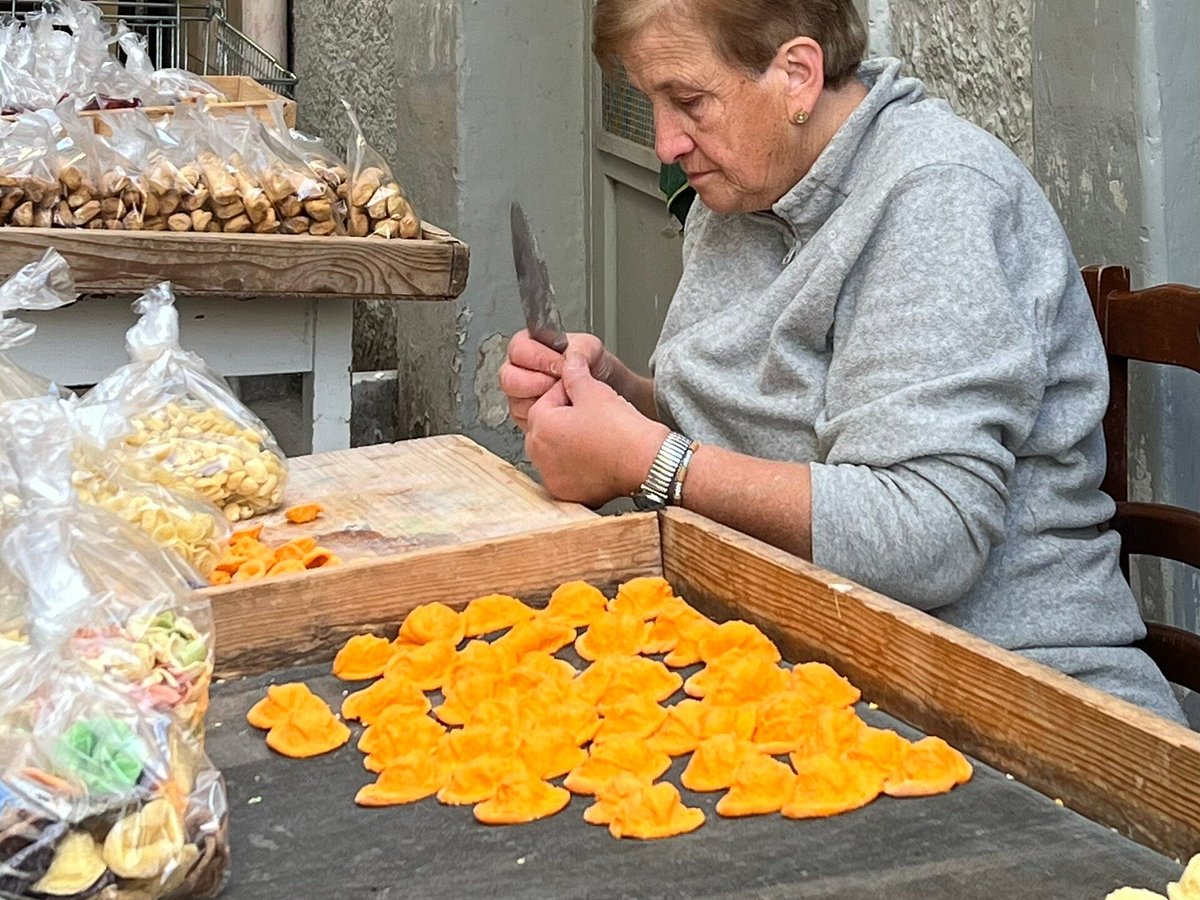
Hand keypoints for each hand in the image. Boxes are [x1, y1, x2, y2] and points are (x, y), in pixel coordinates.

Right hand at [498, 330, 611, 430]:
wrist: (599, 389)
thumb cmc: (590, 366)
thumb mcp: (591, 348)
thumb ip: (580, 348)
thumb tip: (570, 356)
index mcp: (526, 347)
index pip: (518, 350)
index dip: (539, 358)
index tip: (558, 365)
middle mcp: (517, 370)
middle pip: (509, 379)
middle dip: (537, 383)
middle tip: (558, 384)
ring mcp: (518, 396)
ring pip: (515, 403)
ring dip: (542, 401)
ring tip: (562, 396)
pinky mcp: (525, 417)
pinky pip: (525, 421)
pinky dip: (545, 418)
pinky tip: (560, 410)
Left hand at [525, 350, 667, 505]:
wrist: (647, 462)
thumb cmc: (622, 432)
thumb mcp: (595, 391)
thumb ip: (574, 374)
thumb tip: (568, 364)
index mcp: (541, 428)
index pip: (545, 401)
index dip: (568, 394)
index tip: (586, 397)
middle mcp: (540, 456)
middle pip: (546, 427)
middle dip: (564, 419)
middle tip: (592, 416)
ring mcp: (552, 477)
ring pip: (554, 450)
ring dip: (568, 441)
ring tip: (595, 435)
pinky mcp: (567, 492)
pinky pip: (565, 472)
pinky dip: (576, 464)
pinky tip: (595, 455)